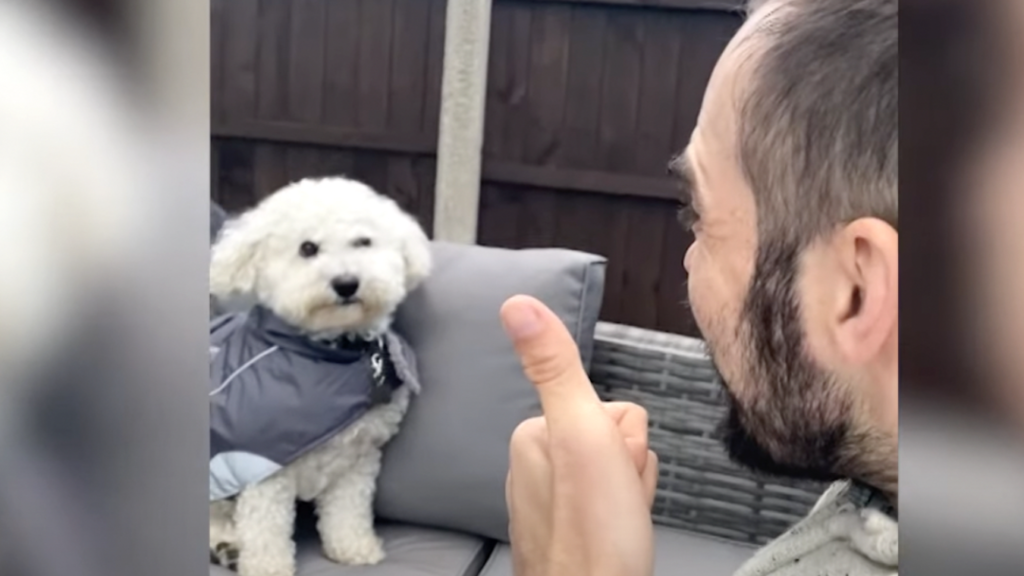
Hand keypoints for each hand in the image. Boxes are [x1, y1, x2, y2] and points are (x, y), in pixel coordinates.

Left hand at [502, 295, 658, 575]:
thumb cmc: (594, 529)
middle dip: (631, 469)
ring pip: (618, 476)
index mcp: (536, 435)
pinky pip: (612, 508)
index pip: (615, 411)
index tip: (613, 470)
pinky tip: (618, 535)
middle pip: (616, 442)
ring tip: (620, 521)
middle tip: (620, 500)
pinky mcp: (568, 533)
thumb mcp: (581, 430)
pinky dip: (625, 519)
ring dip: (632, 495)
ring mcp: (552, 503)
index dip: (628, 441)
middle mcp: (536, 466)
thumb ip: (554, 366)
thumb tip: (517, 304)